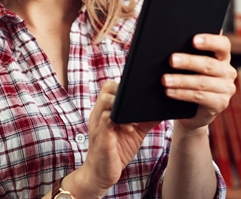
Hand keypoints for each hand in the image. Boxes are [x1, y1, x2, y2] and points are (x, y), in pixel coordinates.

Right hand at [78, 80, 158, 196]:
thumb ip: (145, 120)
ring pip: (106, 100)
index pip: (111, 86)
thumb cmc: (116, 150)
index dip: (124, 85)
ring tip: (133, 120)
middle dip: (123, 93)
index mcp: (106, 109)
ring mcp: (98, 123)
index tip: (138, 94)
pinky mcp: (101, 136)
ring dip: (122, 106)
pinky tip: (130, 128)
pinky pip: (107, 119)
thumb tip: (161, 110)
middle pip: (107, 88)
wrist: (101, 174)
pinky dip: (121, 121)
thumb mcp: (134, 133)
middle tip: (136, 106)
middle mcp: (99, 113)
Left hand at [161, 32, 236, 129]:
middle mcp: (227, 71)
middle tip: (172, 60)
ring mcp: (225, 88)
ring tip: (165, 79)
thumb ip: (188, 52)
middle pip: (209, 64)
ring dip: (181, 80)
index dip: (210, 41)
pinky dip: (182, 94)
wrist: (195, 107)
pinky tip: (169, 91)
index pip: (222, 45)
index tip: (194, 40)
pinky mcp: (220, 103)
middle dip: (188, 62)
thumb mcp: (192, 64)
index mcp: (222, 56)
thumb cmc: (191, 76)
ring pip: (202, 82)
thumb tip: (169, 44)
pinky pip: (199, 97)